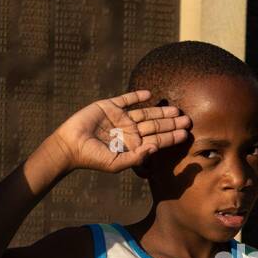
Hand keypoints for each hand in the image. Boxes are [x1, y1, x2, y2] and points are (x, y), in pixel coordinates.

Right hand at [45, 90, 189, 175]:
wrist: (70, 146)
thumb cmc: (92, 158)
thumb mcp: (116, 163)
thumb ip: (137, 157)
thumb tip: (155, 148)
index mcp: (132, 145)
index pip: (156, 139)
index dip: (171, 137)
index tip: (186, 134)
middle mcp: (129, 130)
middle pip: (155, 125)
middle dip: (171, 123)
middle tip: (188, 120)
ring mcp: (120, 118)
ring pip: (145, 112)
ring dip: (160, 110)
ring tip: (175, 109)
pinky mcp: (109, 106)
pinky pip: (126, 99)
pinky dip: (137, 96)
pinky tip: (150, 94)